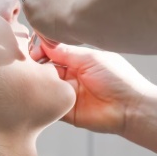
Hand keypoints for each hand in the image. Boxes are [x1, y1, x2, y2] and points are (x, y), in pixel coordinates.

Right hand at [31, 42, 155, 134]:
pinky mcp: (66, 112)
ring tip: (31, 78)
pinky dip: (41, 99)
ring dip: (38, 82)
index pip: (53, 54)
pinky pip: (48, 104)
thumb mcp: (90, 58)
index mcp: (78, 62)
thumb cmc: (117, 79)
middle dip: (35, 66)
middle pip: (45, 69)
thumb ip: (66, 52)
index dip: (41, 51)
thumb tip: (44, 43)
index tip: (31, 52)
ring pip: (45, 86)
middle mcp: (71, 77)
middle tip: (26, 65)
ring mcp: (68, 95)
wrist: (130, 108)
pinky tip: (35, 93)